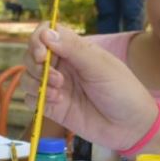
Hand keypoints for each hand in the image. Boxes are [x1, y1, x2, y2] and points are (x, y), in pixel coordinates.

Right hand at [22, 24, 157, 151]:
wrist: (131, 127)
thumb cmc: (122, 91)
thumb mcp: (100, 67)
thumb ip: (74, 49)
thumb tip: (47, 33)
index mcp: (76, 49)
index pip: (46, 33)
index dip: (38, 39)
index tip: (41, 53)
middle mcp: (63, 65)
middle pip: (32, 55)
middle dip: (35, 64)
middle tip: (55, 77)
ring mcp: (57, 86)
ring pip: (28, 76)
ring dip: (36, 82)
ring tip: (59, 91)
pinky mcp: (53, 107)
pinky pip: (31, 99)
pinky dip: (37, 99)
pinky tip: (57, 102)